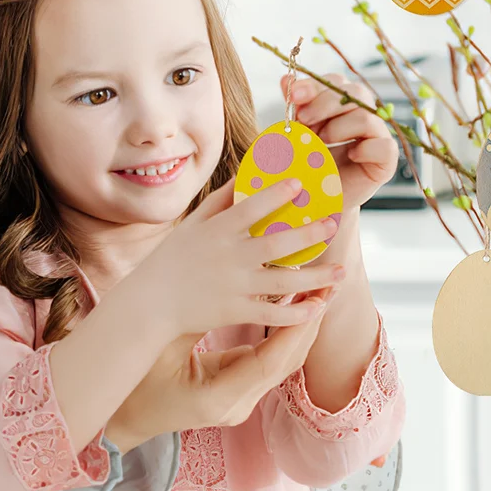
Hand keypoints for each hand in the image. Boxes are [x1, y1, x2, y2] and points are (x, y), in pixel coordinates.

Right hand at [106, 296, 332, 448]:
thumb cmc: (133, 386)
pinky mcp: (241, 394)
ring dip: (304, 326)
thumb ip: (195, 321)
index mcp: (219, 400)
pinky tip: (296, 305)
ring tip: (320, 289)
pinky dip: (286, 334)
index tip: (315, 295)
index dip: (297, 326)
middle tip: (329, 283)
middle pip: (287, 361)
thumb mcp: (160, 350)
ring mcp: (241, 404)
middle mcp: (238, 406)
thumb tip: (229, 282)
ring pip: (284, 362)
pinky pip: (272, 361)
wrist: (121, 421)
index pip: (270, 360)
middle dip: (310, 322)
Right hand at [130, 184, 344, 340]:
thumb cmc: (172, 260)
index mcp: (218, 231)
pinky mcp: (235, 312)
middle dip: (309, 234)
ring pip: (284, 283)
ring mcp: (234, 286)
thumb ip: (220, 201)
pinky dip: (297, 313)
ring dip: (317, 277)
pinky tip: (318, 306)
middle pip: (277, 244)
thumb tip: (245, 175)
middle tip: (334, 224)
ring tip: (342, 270)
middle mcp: (229, 257)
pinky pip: (273, 314)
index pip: (251, 208)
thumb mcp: (192, 224)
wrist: (149, 304)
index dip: (277, 195)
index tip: (301, 184)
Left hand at [282, 71, 399, 210]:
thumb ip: (296, 107)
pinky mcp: (386, 160)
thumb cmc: (309, 164)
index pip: (337, 82)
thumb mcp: (298, 131)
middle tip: (303, 120)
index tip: (294, 95)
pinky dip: (364, 150)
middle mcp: (365, 114)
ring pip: (366, 117)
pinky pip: (384, 146)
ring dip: (338, 128)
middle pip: (355, 93)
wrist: (317, 199)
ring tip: (320, 143)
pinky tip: (349, 156)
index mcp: (344, 103)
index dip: (316, 85)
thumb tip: (286, 79)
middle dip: (324, 104)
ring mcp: (378, 136)